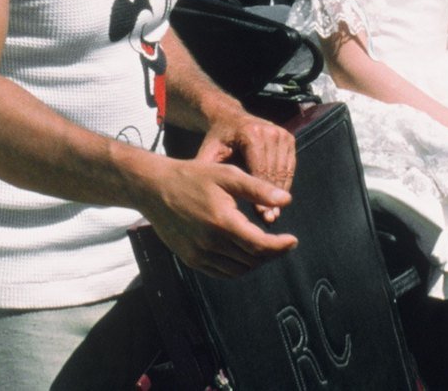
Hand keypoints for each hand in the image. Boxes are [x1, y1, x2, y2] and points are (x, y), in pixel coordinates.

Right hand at [143, 158, 296, 278]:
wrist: (155, 188)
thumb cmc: (193, 177)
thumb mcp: (227, 175)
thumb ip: (258, 189)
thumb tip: (286, 200)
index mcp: (222, 223)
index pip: (260, 245)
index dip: (280, 246)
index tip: (293, 240)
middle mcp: (210, 244)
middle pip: (252, 259)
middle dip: (271, 253)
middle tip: (281, 241)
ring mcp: (198, 255)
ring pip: (238, 270)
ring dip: (255, 261)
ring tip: (263, 246)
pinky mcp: (190, 259)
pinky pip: (221, 272)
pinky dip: (237, 267)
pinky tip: (243, 252)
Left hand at [195, 111, 295, 221]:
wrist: (229, 117)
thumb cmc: (217, 140)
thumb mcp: (209, 154)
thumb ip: (209, 173)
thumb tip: (206, 199)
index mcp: (250, 134)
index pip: (260, 170)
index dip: (260, 195)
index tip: (261, 215)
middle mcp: (269, 131)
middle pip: (274, 172)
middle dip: (272, 198)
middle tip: (269, 219)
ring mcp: (281, 133)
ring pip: (284, 171)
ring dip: (280, 193)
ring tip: (274, 213)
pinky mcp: (288, 137)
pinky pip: (290, 166)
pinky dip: (285, 183)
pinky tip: (277, 198)